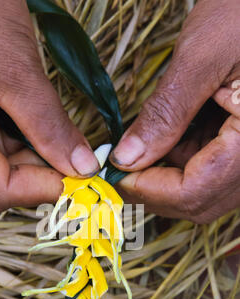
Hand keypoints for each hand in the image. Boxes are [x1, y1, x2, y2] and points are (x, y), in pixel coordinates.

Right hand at [0, 0, 98, 212]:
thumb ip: (49, 126)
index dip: (43, 188)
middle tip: (79, 164)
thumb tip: (83, 167)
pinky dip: (23, 141)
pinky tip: (44, 128)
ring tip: (65, 142)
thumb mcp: (15, 71)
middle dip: (39, 176)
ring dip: (35, 159)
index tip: (82, 179)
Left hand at [111, 0, 239, 223]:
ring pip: (199, 189)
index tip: (114, 173)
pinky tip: (162, 136)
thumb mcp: (203, 57)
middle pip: (197, 200)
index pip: (194, 191)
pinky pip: (205, 169)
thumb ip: (165, 113)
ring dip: (161, 175)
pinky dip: (176, 160)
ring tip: (138, 145)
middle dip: (152, 188)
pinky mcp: (239, 145)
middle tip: (118, 166)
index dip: (147, 189)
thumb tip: (125, 158)